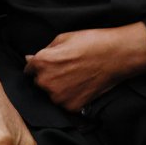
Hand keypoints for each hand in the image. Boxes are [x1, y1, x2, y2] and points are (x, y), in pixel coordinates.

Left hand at [24, 23, 145, 112]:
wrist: (116, 55)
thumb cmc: (91, 42)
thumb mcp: (64, 38)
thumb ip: (44, 51)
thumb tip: (30, 58)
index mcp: (42, 62)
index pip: (29, 69)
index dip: (39, 66)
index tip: (50, 64)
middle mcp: (46, 82)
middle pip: (39, 82)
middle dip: (49, 76)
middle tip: (68, 68)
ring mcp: (59, 97)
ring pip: (52, 94)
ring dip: (59, 88)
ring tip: (76, 76)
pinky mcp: (71, 106)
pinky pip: (64, 103)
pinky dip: (71, 97)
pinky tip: (82, 85)